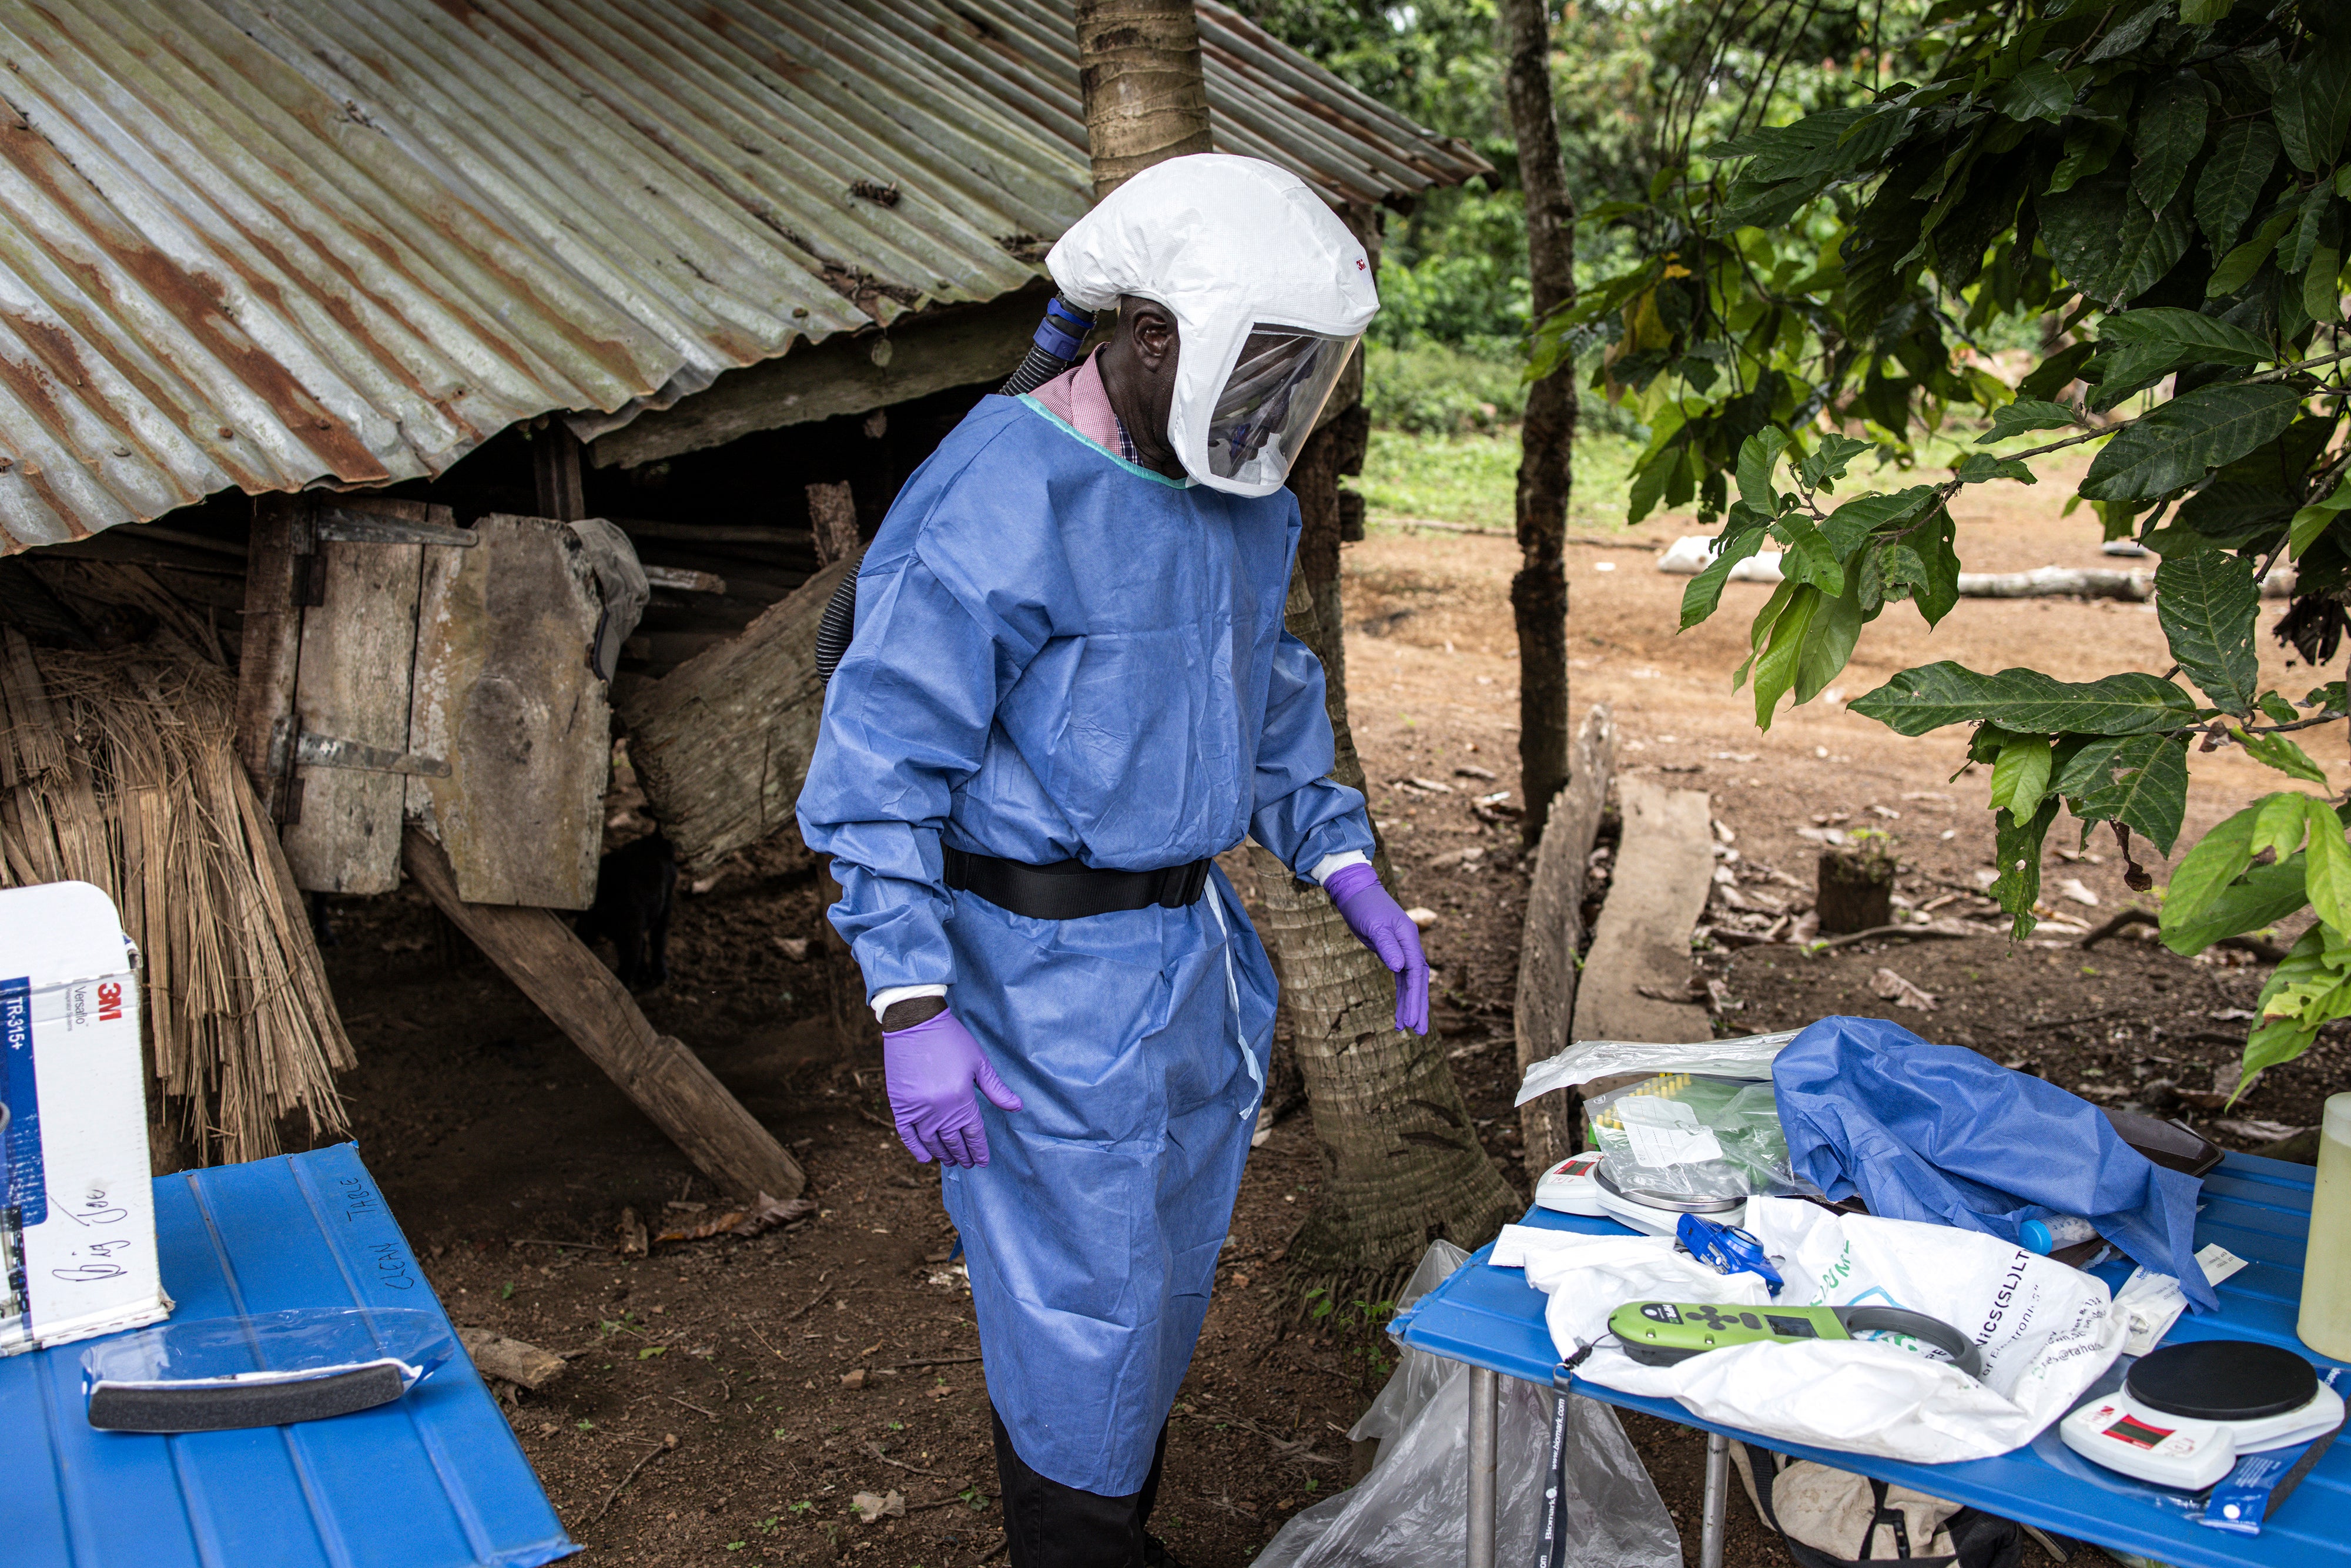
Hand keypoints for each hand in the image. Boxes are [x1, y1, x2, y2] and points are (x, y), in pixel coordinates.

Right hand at [882, 1008, 1022, 1165]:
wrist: (915, 1022)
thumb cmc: (950, 1040)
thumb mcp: (978, 1062)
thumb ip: (996, 1089)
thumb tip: (1017, 1107)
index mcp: (962, 1099)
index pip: (973, 1134)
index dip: (979, 1150)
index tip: (983, 1161)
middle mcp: (939, 1109)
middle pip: (953, 1141)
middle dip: (963, 1155)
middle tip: (967, 1164)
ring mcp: (917, 1109)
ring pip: (932, 1142)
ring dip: (943, 1155)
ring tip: (950, 1162)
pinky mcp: (900, 1105)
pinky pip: (907, 1135)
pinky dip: (916, 1148)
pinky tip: (925, 1157)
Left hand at [1324, 863, 1429, 1033]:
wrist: (1355, 891)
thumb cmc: (1364, 906)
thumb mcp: (1373, 926)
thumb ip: (1387, 946)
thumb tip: (1399, 968)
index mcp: (1409, 939)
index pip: (1416, 974)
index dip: (1415, 998)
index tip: (1411, 1020)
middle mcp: (1410, 946)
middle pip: (1419, 982)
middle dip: (1419, 1007)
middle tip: (1419, 1033)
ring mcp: (1403, 950)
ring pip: (1411, 983)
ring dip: (1411, 1005)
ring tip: (1409, 1029)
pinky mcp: (1392, 953)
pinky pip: (1401, 979)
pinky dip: (1401, 995)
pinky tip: (1399, 1012)